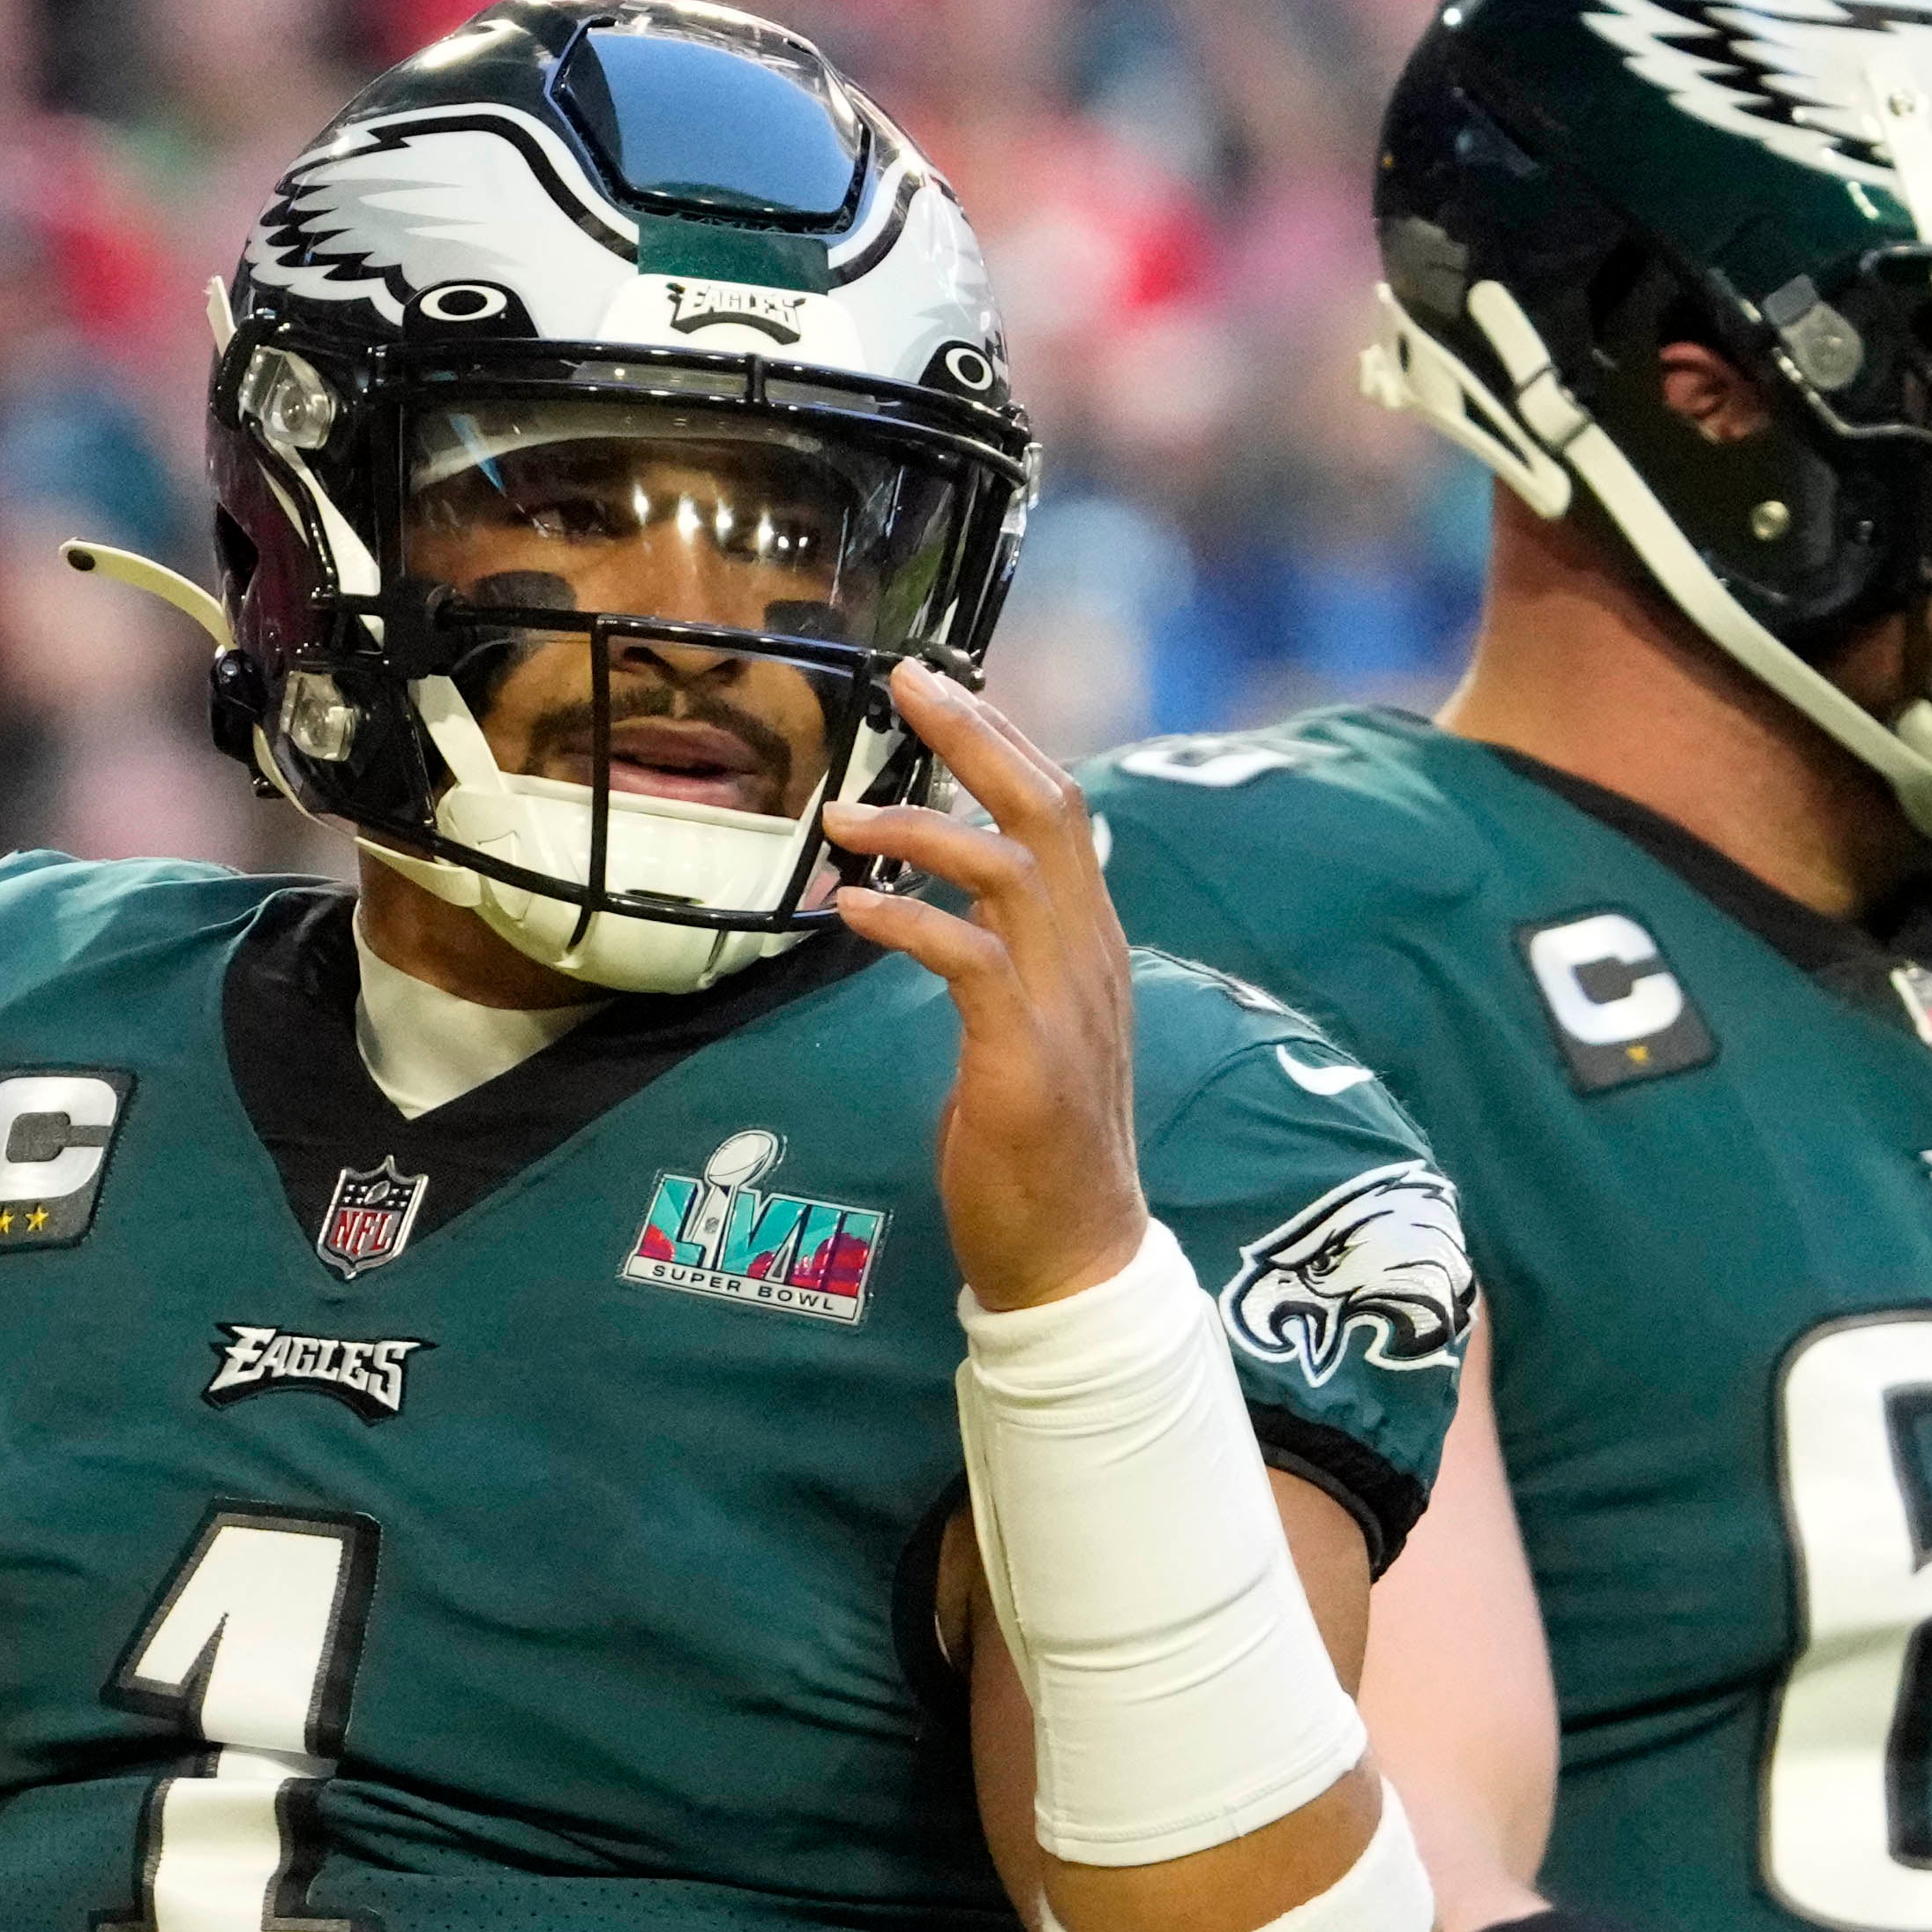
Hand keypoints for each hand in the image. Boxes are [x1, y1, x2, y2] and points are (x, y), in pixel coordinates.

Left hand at [819, 658, 1146, 1311]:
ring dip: (917, 828)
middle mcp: (1090, 956)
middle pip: (1045, 808)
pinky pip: (968, 957)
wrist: (1073, 1251)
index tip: (937, 686)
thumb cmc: (1036, 1142)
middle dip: (972, 735)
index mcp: (1091, 942)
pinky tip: (851, 909)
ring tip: (840, 816)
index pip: (1058, 808)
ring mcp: (1064, 1004)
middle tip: (902, 680)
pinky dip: (906, 920)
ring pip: (1006, 867)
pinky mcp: (1024, 1056)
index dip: (1000, 738)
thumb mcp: (1032, 1023)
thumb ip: (1009, 953)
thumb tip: (954, 899)